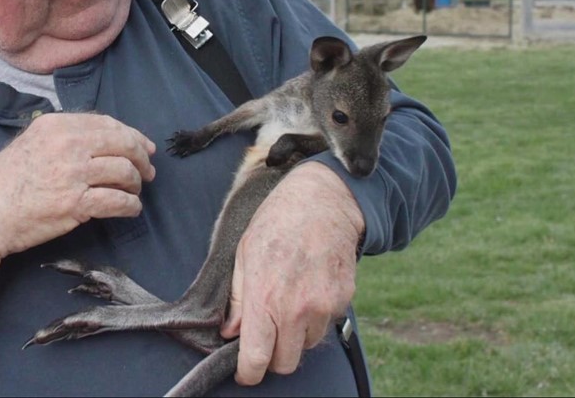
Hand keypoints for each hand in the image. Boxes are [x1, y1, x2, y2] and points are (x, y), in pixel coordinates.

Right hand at [0, 112, 156, 257]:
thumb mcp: (30, 143)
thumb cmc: (4, 183)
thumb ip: (62, 138)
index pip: (107, 124)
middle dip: (141, 159)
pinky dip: (131, 206)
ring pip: (124, 172)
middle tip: (148, 172)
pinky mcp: (76, 203)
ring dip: (136, 184)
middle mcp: (67, 145)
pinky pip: (118, 201)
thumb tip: (100, 141)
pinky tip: (131, 209)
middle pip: (122, 144)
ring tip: (134, 192)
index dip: (132, 135)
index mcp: (56, 126)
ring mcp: (73, 174)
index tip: (144, 147)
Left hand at [219, 161, 364, 385]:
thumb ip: (238, 299)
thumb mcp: (244, 255)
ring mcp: (323, 306)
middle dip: (273, 356)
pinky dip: (316, 317)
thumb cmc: (276, 222)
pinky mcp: (343, 300)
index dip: (248, 373)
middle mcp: (296, 309)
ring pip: (307, 345)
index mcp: (265, 298)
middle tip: (267, 336)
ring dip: (296, 335)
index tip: (246, 372)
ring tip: (290, 302)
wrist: (322, 201)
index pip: (257, 359)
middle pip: (285, 363)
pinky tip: (308, 288)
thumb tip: (231, 332)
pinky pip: (327, 324)